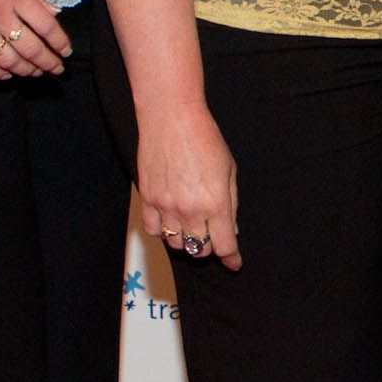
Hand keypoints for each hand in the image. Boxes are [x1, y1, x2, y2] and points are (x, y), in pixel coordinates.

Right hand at [0, 0, 73, 80]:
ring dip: (24, 71)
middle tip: (56, 69)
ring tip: (33, 73)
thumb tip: (53, 12)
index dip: (60, 44)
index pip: (46, 26)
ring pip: (6, 60)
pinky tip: (3, 74)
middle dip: (47, 63)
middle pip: (30, 48)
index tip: (65, 52)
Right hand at [134, 98, 241, 271]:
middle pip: (200, 249)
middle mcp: (191, 210)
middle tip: (212, 236)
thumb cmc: (205, 139)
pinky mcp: (147, 199)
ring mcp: (167, 206)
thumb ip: (231, 203)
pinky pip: (154, 230)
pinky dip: (163, 231)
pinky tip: (170, 220)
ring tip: (191, 226)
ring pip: (176, 243)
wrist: (172, 118)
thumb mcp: (229, 170)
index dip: (231, 259)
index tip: (234, 263)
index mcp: (216, 203)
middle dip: (210, 247)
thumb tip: (232, 229)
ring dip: (186, 240)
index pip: (224, 245)